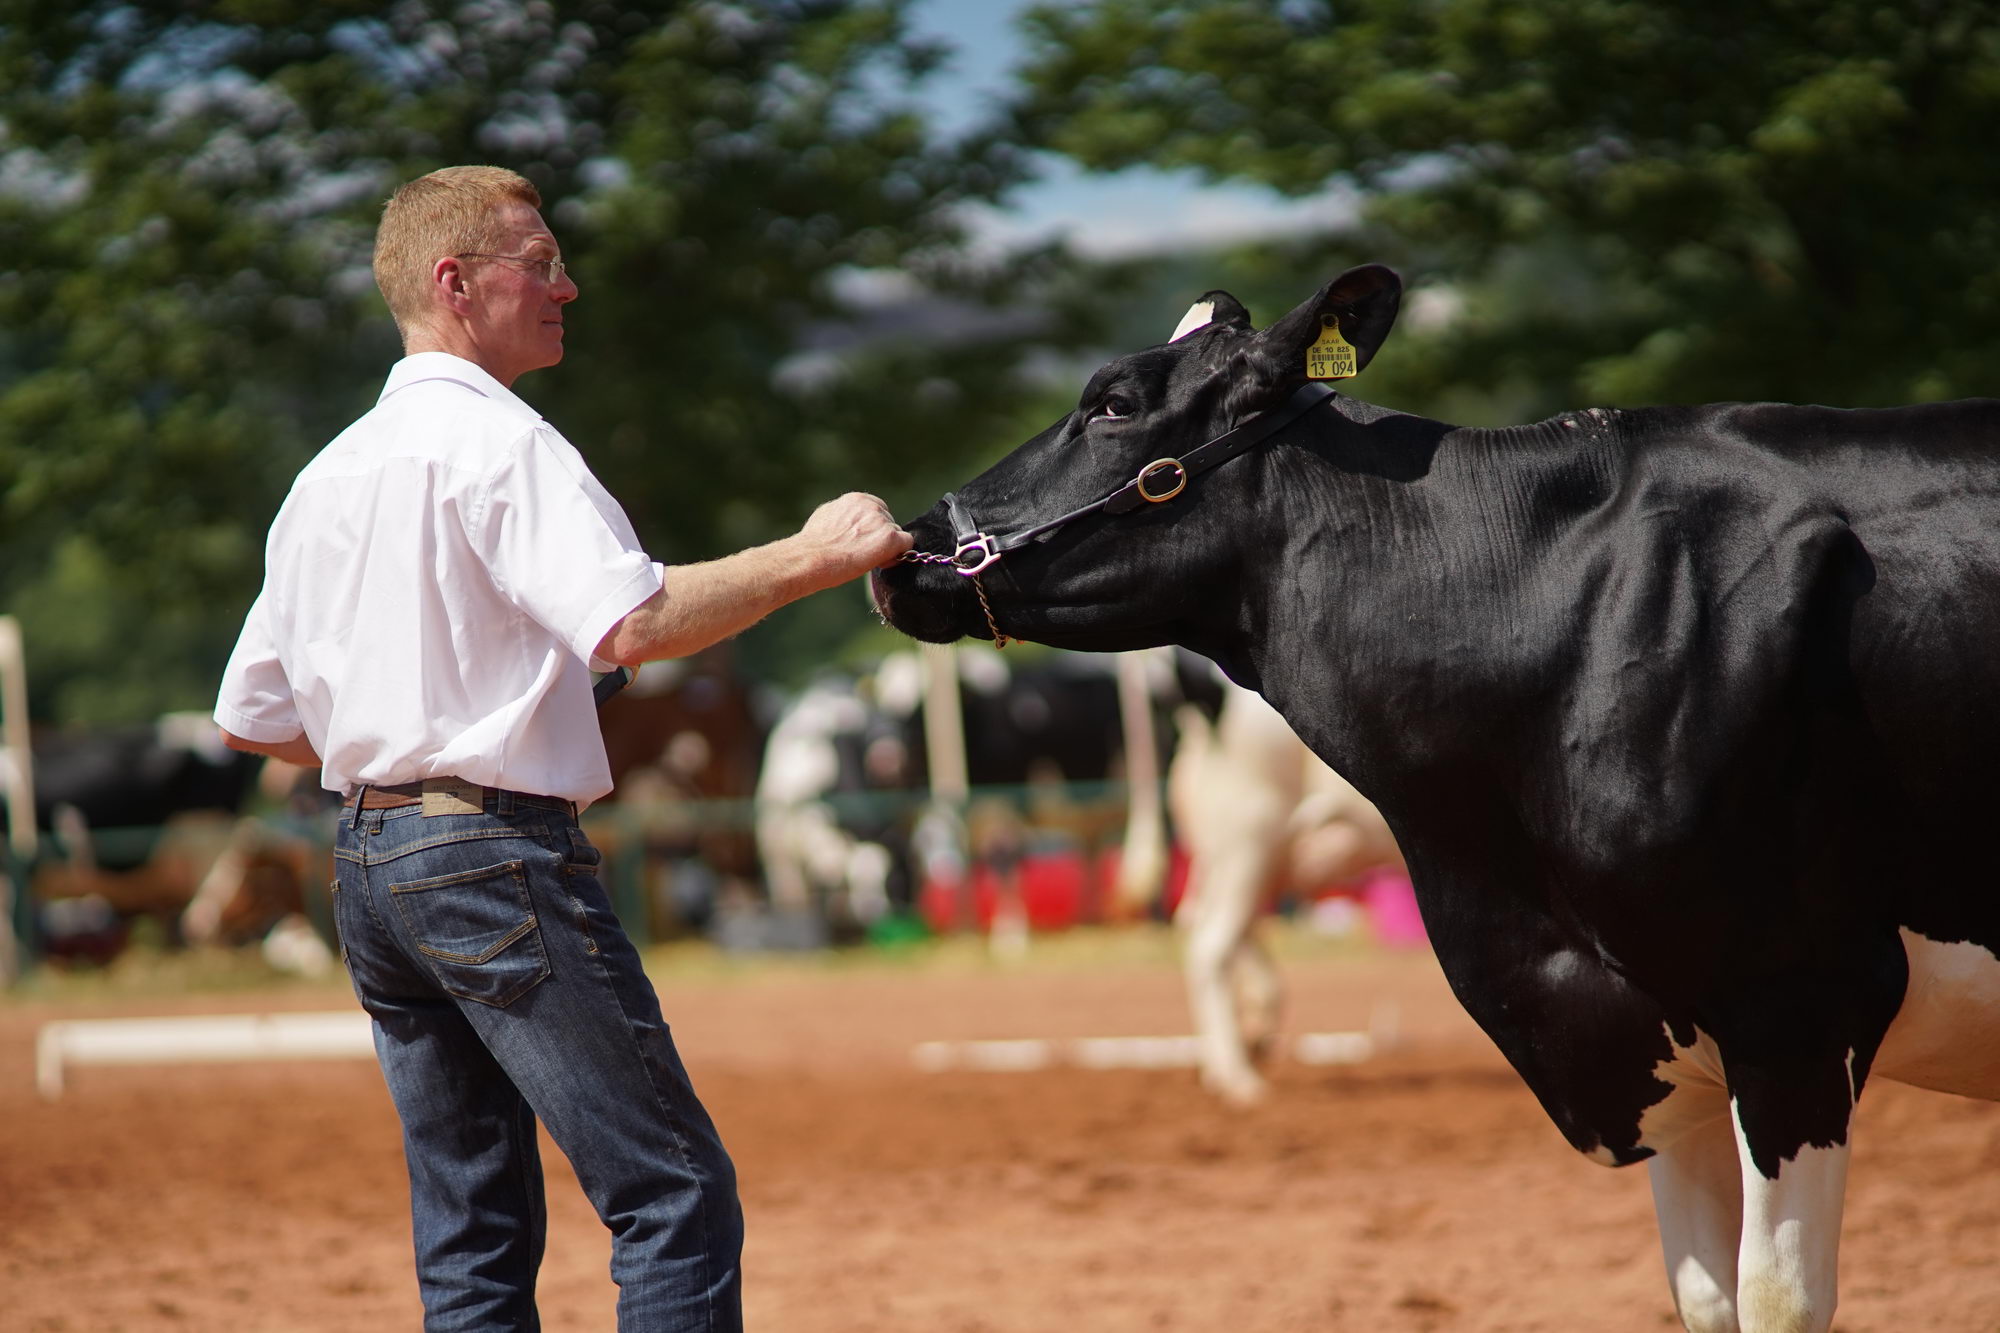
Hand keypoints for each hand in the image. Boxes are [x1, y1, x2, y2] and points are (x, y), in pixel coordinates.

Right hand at [798, 492, 912, 585]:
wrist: (812, 557)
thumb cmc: (813, 545)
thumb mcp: (826, 517)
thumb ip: (843, 515)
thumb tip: (847, 520)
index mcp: (856, 499)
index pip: (877, 509)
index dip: (873, 527)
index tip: (864, 540)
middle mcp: (871, 506)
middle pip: (888, 522)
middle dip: (880, 537)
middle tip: (864, 553)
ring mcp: (882, 521)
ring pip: (897, 534)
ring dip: (887, 547)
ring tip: (867, 559)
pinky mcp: (890, 538)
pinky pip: (906, 544)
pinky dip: (897, 555)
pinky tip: (881, 562)